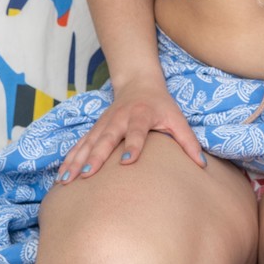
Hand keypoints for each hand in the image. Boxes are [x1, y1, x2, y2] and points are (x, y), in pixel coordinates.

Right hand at [57, 78, 206, 183]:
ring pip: (88, 143)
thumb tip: (202, 166)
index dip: (133, 145)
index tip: (128, 162)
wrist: (138, 82)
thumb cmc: (161, 105)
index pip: (137, 132)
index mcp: (140, 116)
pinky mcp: (95, 129)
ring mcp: (104, 124)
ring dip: (76, 161)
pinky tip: (60, 176)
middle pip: (106, 139)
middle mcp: (119, 119)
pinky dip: (69, 159)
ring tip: (66, 181)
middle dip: (96, 157)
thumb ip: (188, 141)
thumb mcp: (177, 118)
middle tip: (87, 175)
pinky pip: (80, 145)